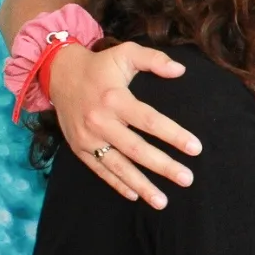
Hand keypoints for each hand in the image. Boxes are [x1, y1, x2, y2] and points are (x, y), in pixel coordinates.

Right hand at [50, 42, 198, 207]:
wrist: (58, 74)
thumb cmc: (100, 65)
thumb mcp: (125, 53)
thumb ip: (154, 60)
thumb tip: (181, 70)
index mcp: (115, 99)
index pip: (150, 121)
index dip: (174, 135)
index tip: (196, 148)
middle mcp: (100, 121)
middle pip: (136, 149)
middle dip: (163, 166)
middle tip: (187, 179)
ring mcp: (88, 137)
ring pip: (118, 166)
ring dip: (141, 185)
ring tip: (163, 201)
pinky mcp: (78, 148)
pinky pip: (100, 170)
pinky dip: (117, 184)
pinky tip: (135, 195)